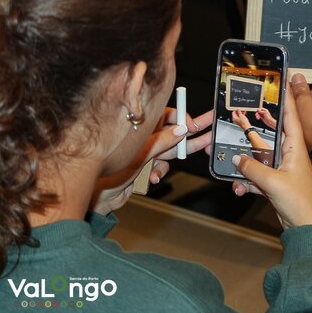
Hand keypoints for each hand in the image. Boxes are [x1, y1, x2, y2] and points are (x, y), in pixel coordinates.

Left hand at [92, 108, 213, 214]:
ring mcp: (146, 152)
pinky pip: (163, 166)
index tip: (193, 126)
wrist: (99, 196)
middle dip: (194, 130)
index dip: (182, 118)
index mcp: (142, 127)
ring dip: (180, 154)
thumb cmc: (108, 171)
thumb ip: (163, 141)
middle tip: (212, 124)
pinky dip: (161, 172)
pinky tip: (153, 177)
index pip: (167, 116)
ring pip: (171, 150)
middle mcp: (145, 137)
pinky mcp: (147, 166)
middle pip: (174, 131)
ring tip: (204, 147)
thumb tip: (182, 129)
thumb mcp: (141, 153)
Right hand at [232, 84, 311, 228]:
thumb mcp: (273, 183)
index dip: (286, 98)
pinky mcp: (277, 183)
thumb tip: (238, 159)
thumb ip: (253, 169)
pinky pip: (257, 175)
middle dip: (257, 124)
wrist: (307, 229)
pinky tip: (238, 188)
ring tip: (230, 154)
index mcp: (295, 148)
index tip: (280, 82)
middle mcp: (290, 155)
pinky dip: (247, 180)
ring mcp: (283, 169)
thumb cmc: (301, 204)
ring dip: (246, 158)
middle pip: (271, 133)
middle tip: (245, 111)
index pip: (291, 116)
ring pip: (260, 156)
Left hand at [289, 73, 311, 149]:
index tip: (293, 77)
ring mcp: (308, 123)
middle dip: (306, 88)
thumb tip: (297, 79)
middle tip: (309, 77)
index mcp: (289, 115)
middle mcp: (297, 119)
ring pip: (311, 103)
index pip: (287, 97)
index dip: (290, 86)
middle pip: (300, 100)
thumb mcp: (306, 103)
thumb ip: (301, 90)